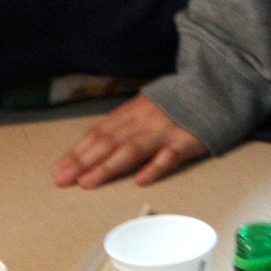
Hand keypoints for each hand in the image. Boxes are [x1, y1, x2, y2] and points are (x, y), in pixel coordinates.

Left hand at [52, 94, 207, 187]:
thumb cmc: (173, 104)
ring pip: (132, 150)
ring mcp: (164, 131)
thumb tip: (92, 149)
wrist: (212, 87)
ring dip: (108, 167)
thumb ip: (122, 127)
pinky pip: (169, 156)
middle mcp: (143, 121)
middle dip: (83, 162)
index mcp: (130, 112)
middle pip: (109, 143)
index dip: (77, 152)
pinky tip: (141, 181)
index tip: (58, 170)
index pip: (98, 133)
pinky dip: (155, 168)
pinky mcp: (187, 142)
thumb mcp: (143, 108)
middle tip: (62, 180)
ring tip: (88, 182)